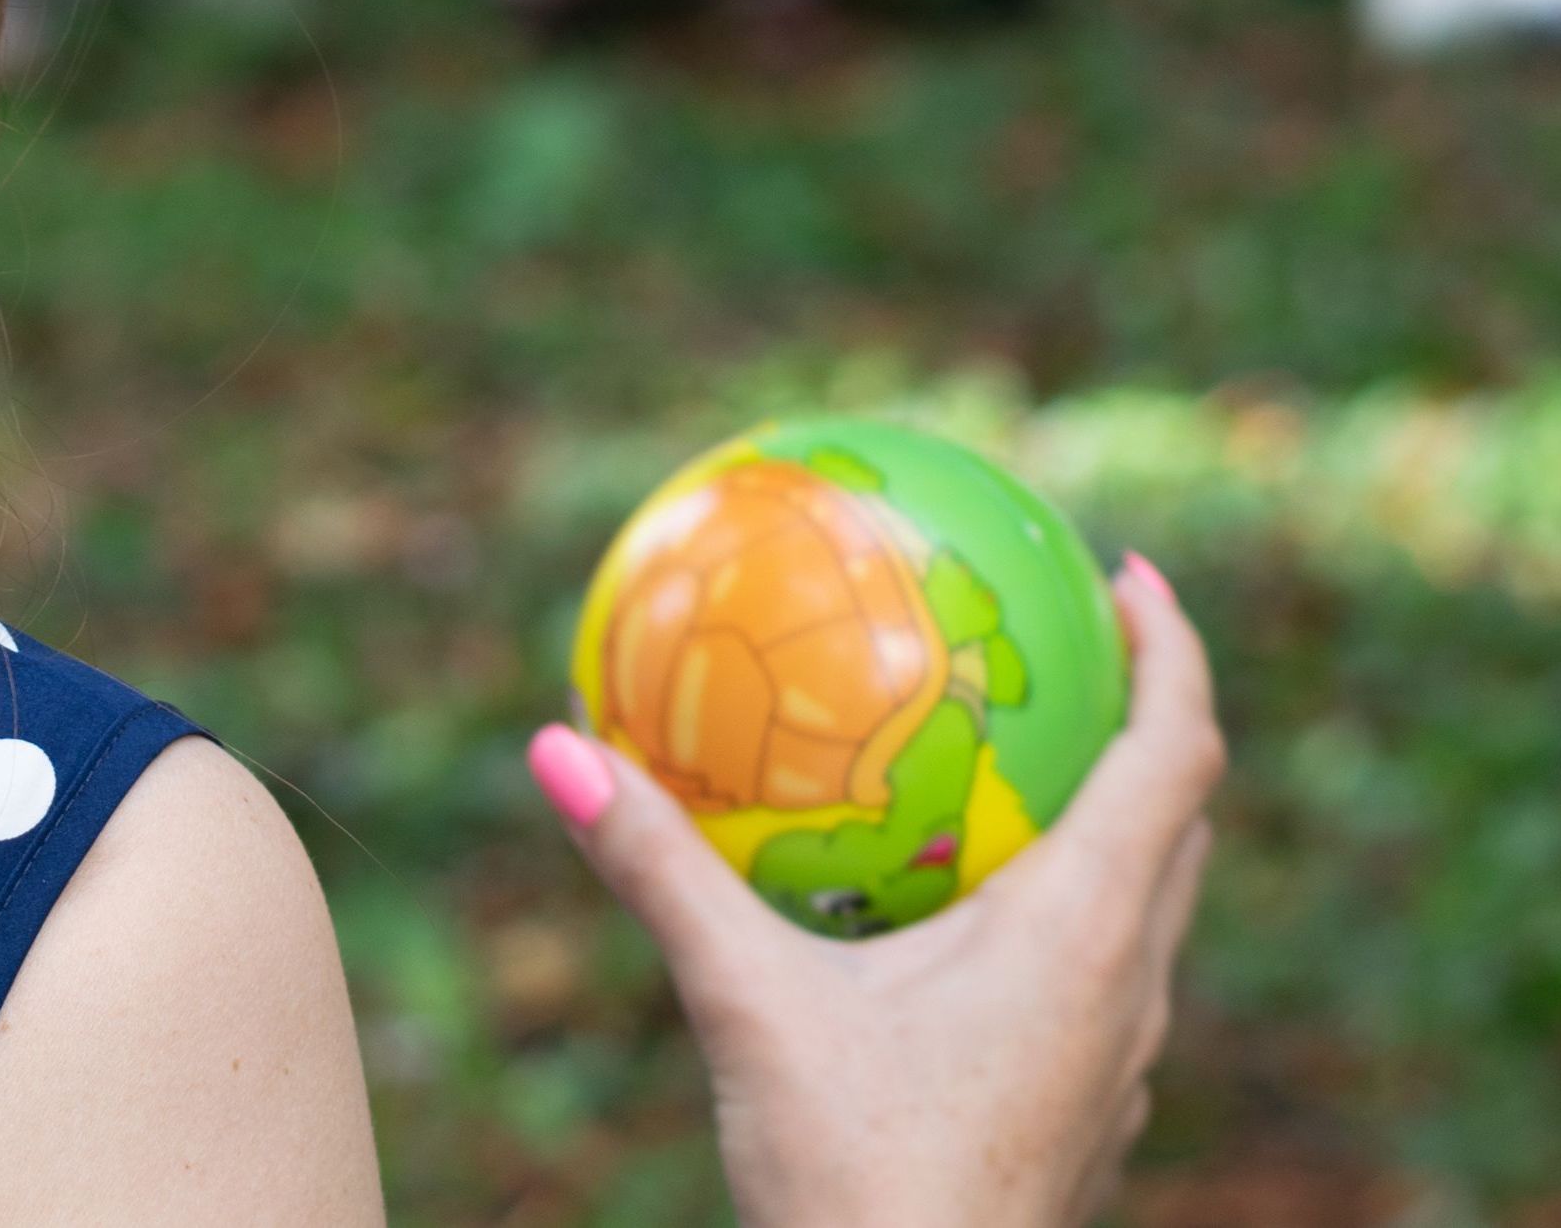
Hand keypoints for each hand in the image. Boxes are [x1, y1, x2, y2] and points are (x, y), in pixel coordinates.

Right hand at [535, 554, 1222, 1227]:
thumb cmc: (857, 1179)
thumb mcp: (746, 1004)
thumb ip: (658, 867)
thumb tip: (558, 744)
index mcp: (1081, 932)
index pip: (1177, 755)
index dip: (1174, 648)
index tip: (1127, 570)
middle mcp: (1126, 986)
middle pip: (1179, 818)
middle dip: (1147, 716)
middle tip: (1073, 637)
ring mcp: (1112, 1059)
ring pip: (1149, 901)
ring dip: (1113, 812)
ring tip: (1020, 755)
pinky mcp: (1078, 1110)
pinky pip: (1102, 966)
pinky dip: (1065, 897)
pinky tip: (959, 911)